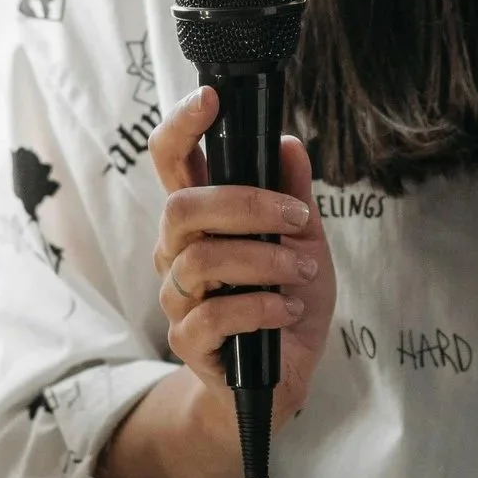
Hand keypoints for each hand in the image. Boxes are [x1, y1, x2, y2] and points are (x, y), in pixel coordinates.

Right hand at [149, 85, 337, 430]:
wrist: (283, 378)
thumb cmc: (287, 303)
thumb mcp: (305, 244)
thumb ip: (294, 196)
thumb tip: (288, 143)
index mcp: (203, 219)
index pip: (172, 162)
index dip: (181, 125)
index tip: (210, 99)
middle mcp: (178, 252)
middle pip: (181, 208)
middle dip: (244, 205)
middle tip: (295, 219)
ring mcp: (178, 297)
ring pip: (200, 261)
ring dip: (263, 261)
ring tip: (302, 273)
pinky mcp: (189, 342)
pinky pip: (214, 316)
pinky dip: (261, 307)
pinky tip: (288, 310)